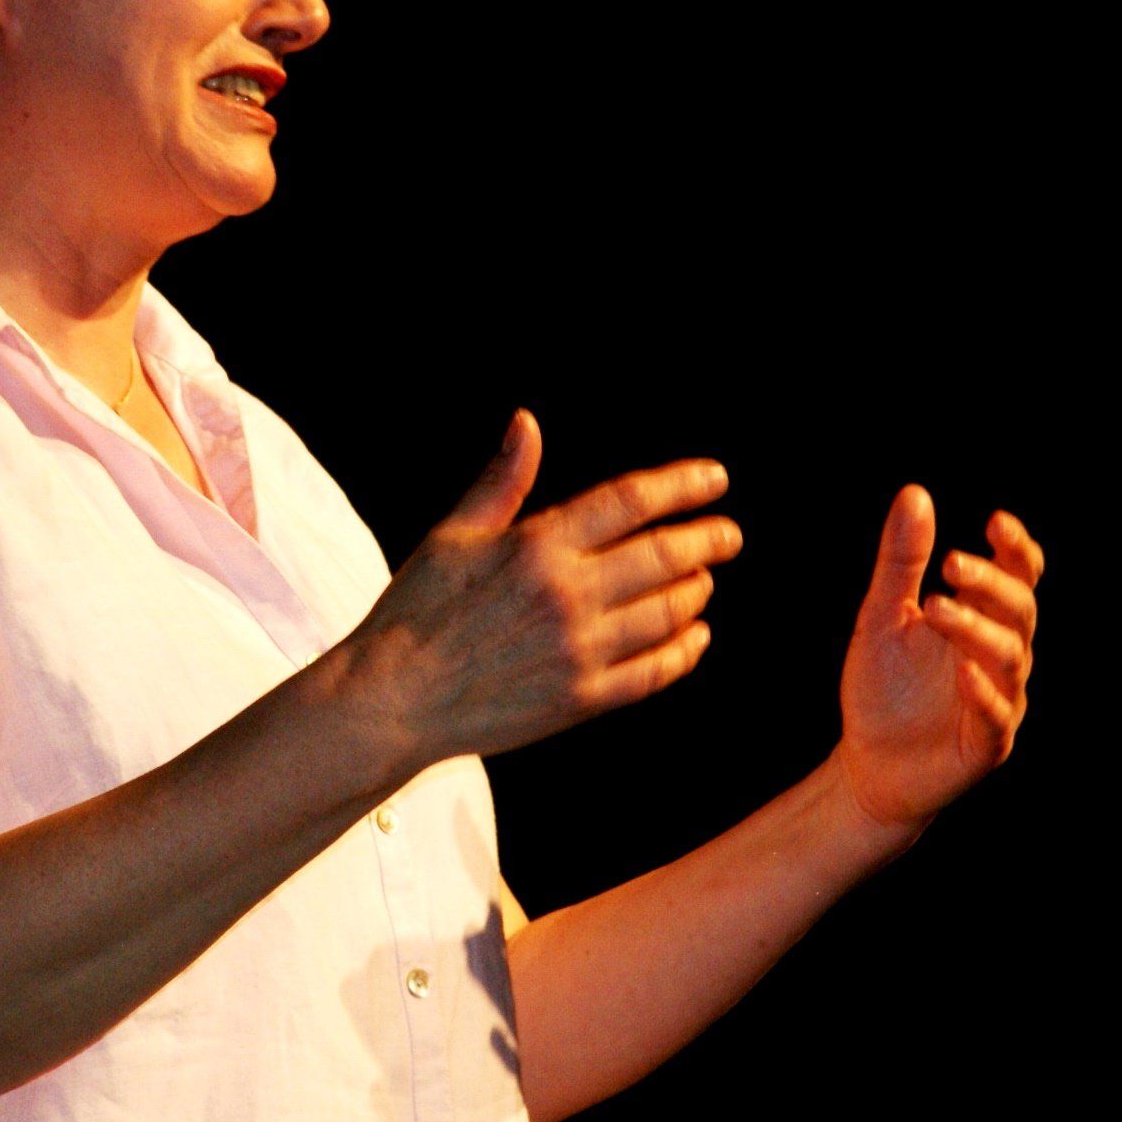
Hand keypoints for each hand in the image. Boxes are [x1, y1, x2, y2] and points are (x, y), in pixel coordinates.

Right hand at [336, 410, 740, 767]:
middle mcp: (566, 594)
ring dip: (695, 591)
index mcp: (537, 545)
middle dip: (708, 540)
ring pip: (667, 613)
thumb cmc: (416, 610)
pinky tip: (694, 638)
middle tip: (729, 534)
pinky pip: (653, 672)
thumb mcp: (454, 534)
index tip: (715, 479)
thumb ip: (502, 481)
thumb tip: (527, 422)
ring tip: (702, 580)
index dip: (681, 485)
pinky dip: (684, 652)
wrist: (393, 698)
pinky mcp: (580, 699)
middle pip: (664, 556)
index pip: (630, 501)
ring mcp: (578, 650)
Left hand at [835, 486, 1041, 833]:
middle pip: (1019, 609)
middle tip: (951, 563)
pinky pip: (997, 716)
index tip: (996, 522)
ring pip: (1010, 657)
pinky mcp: (986, 744)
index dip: (1015, 548)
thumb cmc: (884, 686)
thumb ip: (901, 561)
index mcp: (982, 618)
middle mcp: (999, 655)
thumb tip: (915, 493)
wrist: (868, 762)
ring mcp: (998, 699)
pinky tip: (963, 674)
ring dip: (977, 630)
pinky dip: (985, 693)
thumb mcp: (882, 615)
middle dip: (991, 583)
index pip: (1017, 575)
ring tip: (936, 608)